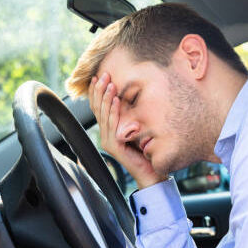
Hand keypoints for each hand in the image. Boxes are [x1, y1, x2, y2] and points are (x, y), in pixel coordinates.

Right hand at [89, 73, 165, 188]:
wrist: (151, 172)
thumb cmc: (146, 151)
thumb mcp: (136, 128)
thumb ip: (129, 117)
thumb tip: (127, 97)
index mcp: (109, 131)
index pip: (99, 108)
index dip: (96, 92)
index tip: (97, 77)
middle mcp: (106, 136)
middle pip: (98, 109)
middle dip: (100, 90)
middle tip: (103, 75)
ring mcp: (108, 141)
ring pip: (104, 115)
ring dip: (107, 97)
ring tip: (109, 83)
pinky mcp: (114, 146)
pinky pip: (113, 124)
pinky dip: (115, 111)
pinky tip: (117, 99)